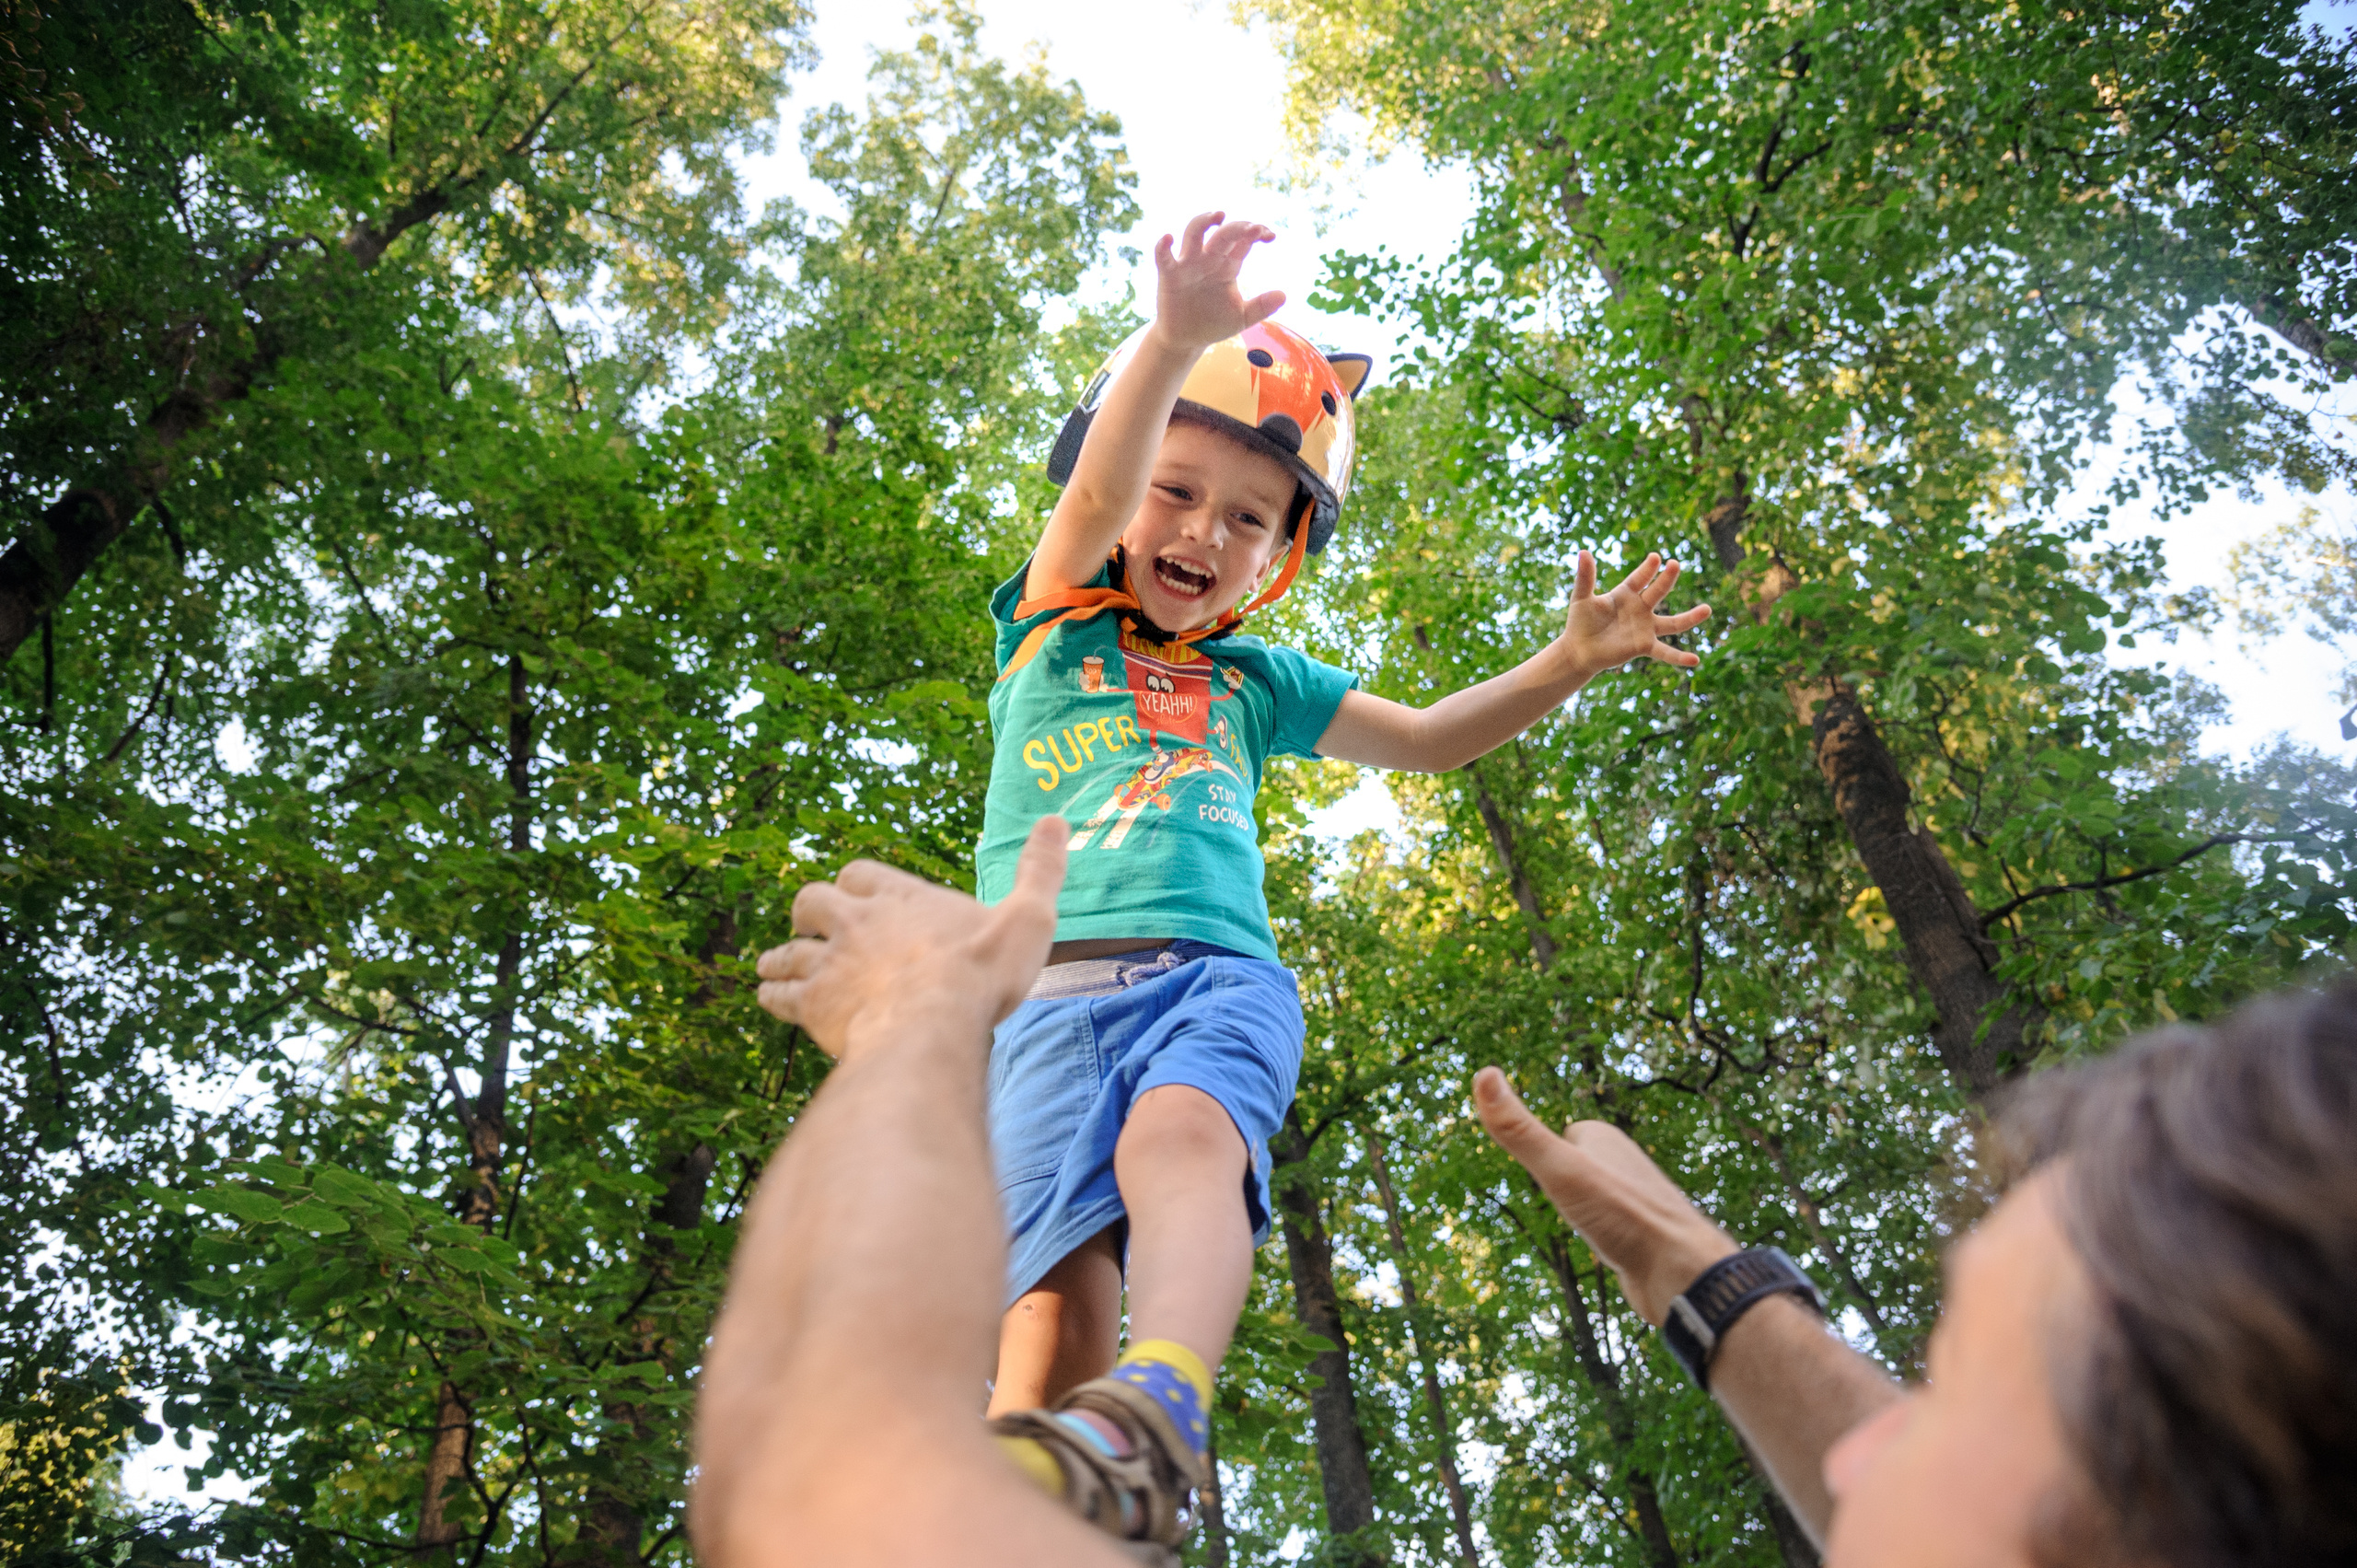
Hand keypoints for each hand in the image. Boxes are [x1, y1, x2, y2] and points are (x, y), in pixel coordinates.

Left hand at [754, 816, 1067, 1059]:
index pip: (860, 874)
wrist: (933, 1024)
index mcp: (901, 897)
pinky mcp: (812, 1004)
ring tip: (776, 967)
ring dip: (780, 957)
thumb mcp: (1028, 916)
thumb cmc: (982, 972)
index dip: (856, 884)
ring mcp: (830, 962)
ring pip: (787, 950)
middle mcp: (856, 922)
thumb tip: (1057, 820)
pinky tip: (773, 1000)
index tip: (858, 896)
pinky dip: (772, 995)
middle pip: (812, 900)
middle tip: (813, 927)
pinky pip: (777, 994)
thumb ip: (1040, 870)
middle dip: (809, 912)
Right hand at [1152, 211, 1284, 349]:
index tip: (1270, 235)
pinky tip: (1168, 238)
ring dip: (1204, 222)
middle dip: (1237, 227)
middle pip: (1223, 234)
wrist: (1187, 340)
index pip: (1244, 240)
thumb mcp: (1241, 317)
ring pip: (1194, 233)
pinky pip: (1164, 256)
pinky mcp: (1169, 275)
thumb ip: (1261, 307)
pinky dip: (1163, 246)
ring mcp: (1188, 264)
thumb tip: (1283, 296)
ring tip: (1218, 215)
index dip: (1257, 233)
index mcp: (1229, 264)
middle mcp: (1209, 258)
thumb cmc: (1214, 323)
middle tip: (1252, 228)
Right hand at [1473, 1066, 1736, 1322]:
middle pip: (1582, 1166)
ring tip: (1586, 1228)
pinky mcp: (1644, 1235)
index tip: (1547, 1172)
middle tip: (1565, 1203)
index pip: (1569, 1134)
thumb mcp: (1559, 1169)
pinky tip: (1607, 1252)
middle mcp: (1625, 1165)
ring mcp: (1636, 1201)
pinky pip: (1615, 1228)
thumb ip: (1519, 1130)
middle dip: (1568, 1182)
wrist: (1681, 1271)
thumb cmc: (1622, 1214)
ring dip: (1587, 1212)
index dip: (1553, 1153)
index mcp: (1607, 1140)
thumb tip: (1483, 1073)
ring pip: (1599, 1198)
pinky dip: (1605, 1237)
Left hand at [1557, 550, 1711, 678]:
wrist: (1579, 649)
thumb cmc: (1580, 622)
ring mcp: (1645, 627)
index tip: (1655, 558)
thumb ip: (1585, 577)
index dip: (1647, 570)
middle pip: (1657, 592)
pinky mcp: (1644, 646)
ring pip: (1672, 623)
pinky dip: (1679, 657)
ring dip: (1690, 618)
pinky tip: (1695, 660)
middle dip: (1666, 579)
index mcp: (1626, 593)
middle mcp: (1640, 608)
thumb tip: (1583, 552)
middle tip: (1675, 565)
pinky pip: (1665, 652)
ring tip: (1707, 609)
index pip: (1640, 578)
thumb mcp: (1581, 598)